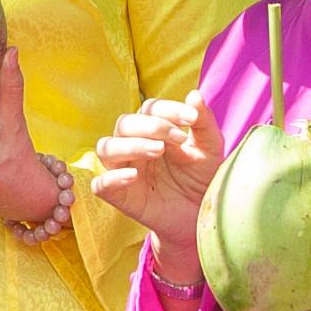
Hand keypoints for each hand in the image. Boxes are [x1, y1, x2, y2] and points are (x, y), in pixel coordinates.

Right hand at [87, 96, 227, 257]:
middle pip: (123, 124)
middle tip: (178, 138)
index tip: (191, 118)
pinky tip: (134, 177)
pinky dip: (112, 178)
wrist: (201, 215)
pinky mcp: (119, 196)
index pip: (149, 108)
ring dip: (130, 145)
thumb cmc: (201, 178)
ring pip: (106, 148)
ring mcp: (123, 170)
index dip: (168, 109)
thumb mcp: (209, 149)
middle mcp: (133, 145)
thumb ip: (203, 122)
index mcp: (152, 130)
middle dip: (150, 126)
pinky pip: (100, 184)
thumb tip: (194, 94)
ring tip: (158, 151)